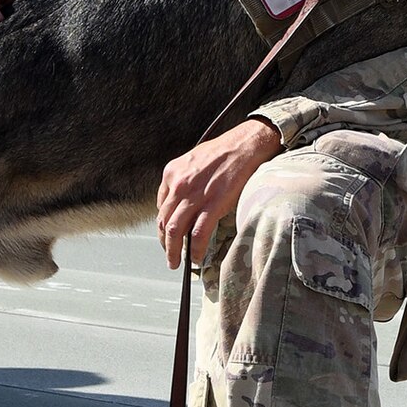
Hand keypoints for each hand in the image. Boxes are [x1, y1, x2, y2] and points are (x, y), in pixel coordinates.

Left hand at [155, 118, 282, 268]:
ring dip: (173, 250)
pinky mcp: (212, 205)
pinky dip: (195, 249)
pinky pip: (198, 234)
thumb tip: (183, 200)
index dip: (164, 225)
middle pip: (164, 221)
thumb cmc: (224, 151)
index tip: (169, 235)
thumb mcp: (193, 160)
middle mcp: (178, 185)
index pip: (161, 206)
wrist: (245, 144)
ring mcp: (194, 196)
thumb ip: (183, 180)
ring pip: (175, 231)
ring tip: (176, 262)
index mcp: (172, 173)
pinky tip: (196, 257)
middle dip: (165, 242)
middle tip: (169, 255)